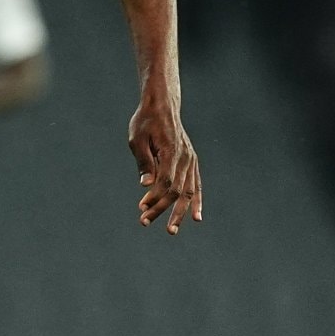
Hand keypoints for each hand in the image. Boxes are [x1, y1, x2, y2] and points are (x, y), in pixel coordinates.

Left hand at [128, 97, 201, 234]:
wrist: (162, 105)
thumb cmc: (146, 121)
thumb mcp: (137, 138)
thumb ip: (143, 162)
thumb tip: (146, 185)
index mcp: (172, 151)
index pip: (166, 182)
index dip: (155, 198)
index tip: (142, 208)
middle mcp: (185, 158)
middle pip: (177, 191)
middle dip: (163, 210)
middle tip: (146, 223)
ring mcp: (191, 160)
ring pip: (188, 192)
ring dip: (179, 212)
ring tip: (171, 230)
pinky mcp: (192, 161)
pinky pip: (197, 185)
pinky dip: (197, 202)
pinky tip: (196, 218)